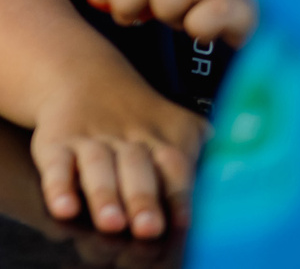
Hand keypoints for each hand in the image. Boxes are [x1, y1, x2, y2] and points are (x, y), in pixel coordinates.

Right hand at [30, 67, 205, 237]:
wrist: (81, 74)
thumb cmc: (139, 118)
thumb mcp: (177, 126)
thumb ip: (207, 153)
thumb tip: (244, 180)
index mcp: (163, 138)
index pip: (175, 166)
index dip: (179, 193)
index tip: (183, 220)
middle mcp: (127, 140)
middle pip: (136, 166)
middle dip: (142, 196)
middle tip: (147, 226)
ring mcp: (90, 141)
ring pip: (97, 165)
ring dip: (104, 194)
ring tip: (111, 221)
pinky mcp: (55, 144)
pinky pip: (55, 164)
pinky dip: (57, 186)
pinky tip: (63, 206)